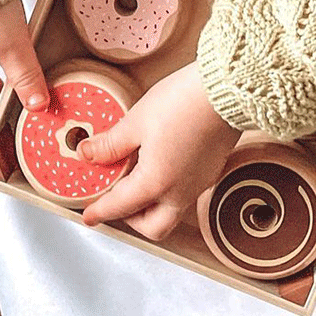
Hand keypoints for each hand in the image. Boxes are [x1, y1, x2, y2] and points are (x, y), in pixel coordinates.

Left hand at [77, 61, 242, 240]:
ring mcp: (200, 182)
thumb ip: (111, 143)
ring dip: (152, 205)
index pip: (120, 206)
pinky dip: (169, 189)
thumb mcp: (137, 121)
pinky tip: (162, 163)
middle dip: (132, 219)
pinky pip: (186, 193)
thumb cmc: (184, 102)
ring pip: (172, 212)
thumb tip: (88, 153)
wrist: (227, 89)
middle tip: (117, 199)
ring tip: (138, 177)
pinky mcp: (212, 169)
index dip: (100, 212)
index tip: (89, 216)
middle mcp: (180, 191)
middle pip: (153, 226)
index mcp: (156, 183)